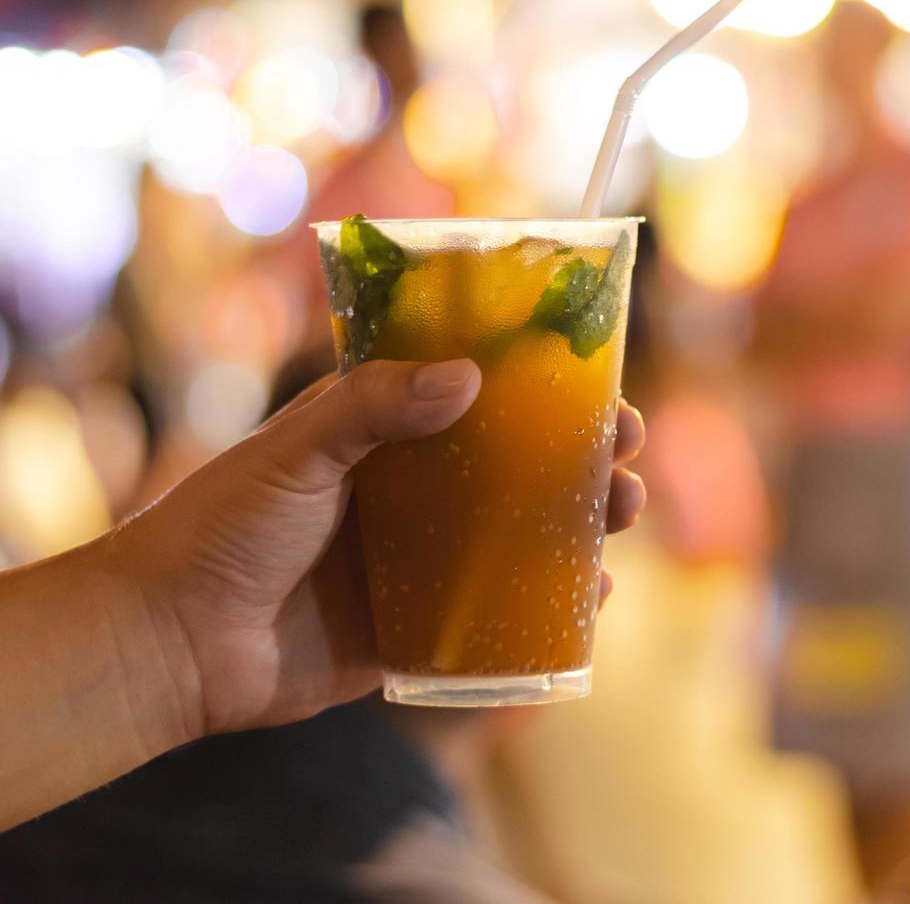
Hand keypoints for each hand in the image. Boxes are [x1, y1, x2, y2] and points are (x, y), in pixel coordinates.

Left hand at [109, 358, 645, 739]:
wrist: (169, 645)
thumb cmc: (219, 530)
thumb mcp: (295, 451)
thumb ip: (374, 408)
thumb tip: (470, 376)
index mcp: (381, 439)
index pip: (480, 402)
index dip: (544, 395)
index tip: (599, 389)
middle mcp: (409, 496)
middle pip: (517, 472)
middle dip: (581, 465)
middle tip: (627, 462)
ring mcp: (416, 565)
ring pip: (520, 541)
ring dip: (580, 529)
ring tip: (621, 520)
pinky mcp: (415, 632)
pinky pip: (497, 616)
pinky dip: (549, 606)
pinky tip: (591, 597)